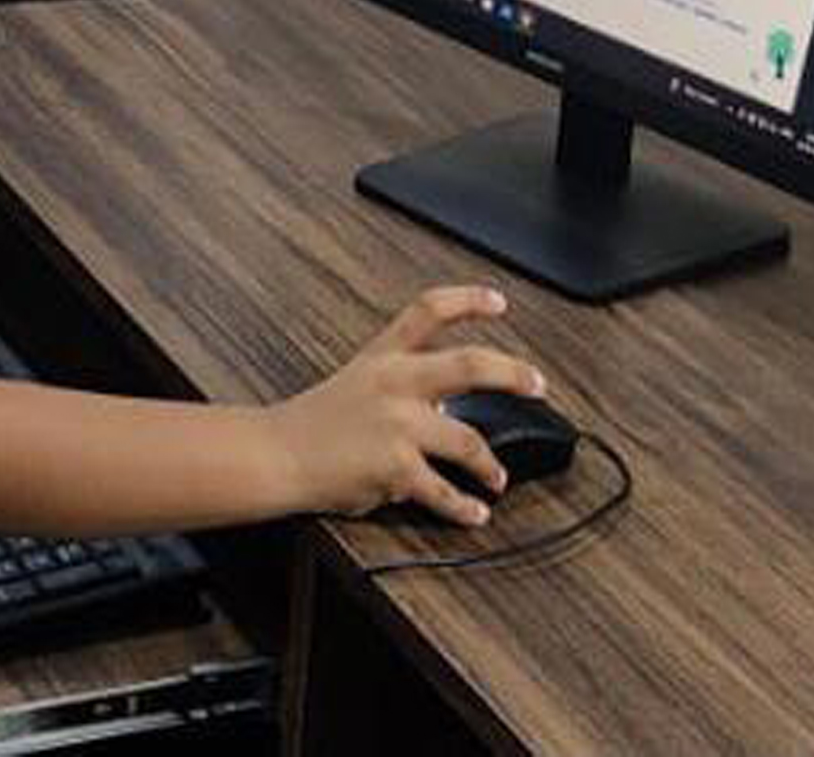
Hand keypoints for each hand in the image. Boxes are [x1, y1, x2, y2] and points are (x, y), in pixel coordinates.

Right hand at [266, 285, 544, 526]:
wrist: (277, 454)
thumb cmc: (311, 423)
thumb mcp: (354, 383)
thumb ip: (400, 387)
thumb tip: (447, 410)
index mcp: (382, 358)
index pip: (428, 311)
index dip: (468, 301)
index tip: (499, 301)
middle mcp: (394, 383)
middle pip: (469, 364)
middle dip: (512, 375)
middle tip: (536, 385)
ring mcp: (397, 425)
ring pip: (469, 442)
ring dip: (490, 466)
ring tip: (497, 478)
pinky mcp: (396, 468)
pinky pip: (444, 492)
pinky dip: (464, 507)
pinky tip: (474, 512)